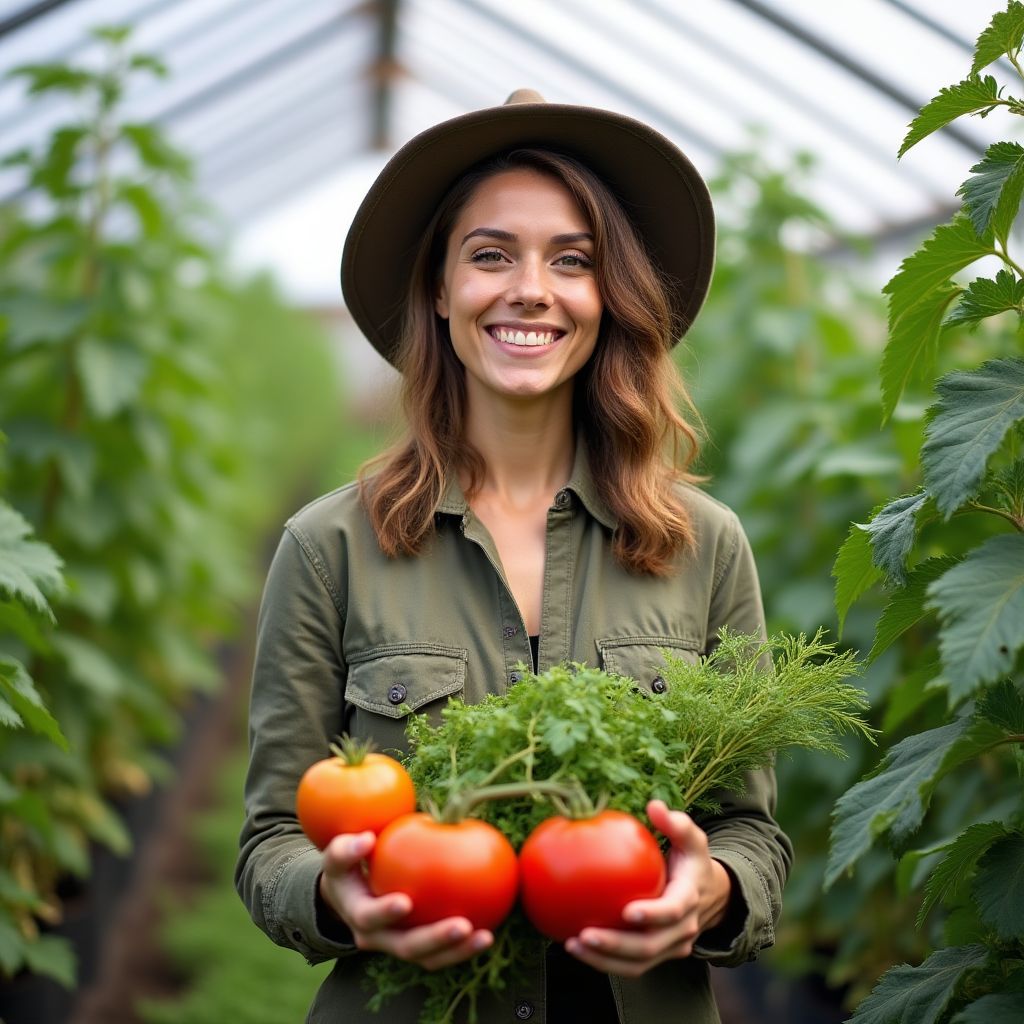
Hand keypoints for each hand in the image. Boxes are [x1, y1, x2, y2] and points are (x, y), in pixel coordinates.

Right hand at [318, 831, 492, 969]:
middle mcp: (377, 938)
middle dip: (434, 939)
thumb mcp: (339, 855)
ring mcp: (398, 946)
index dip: (385, 912)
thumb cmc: (348, 865)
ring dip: (457, 951)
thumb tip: (367, 839)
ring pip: (428, 958)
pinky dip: (465, 946)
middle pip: (406, 947)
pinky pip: (442, 952)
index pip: (369, 917)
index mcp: (357, 914)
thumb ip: (347, 848)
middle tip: (461, 925)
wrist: (350, 894)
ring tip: (484, 937)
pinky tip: (489, 932)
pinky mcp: (417, 948)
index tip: (405, 902)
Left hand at [564, 800, 731, 977]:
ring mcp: (669, 949)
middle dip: (617, 946)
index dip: (653, 915)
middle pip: (649, 946)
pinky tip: (574, 946)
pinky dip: (602, 961)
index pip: (673, 912)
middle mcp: (682, 931)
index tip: (627, 912)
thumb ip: (677, 823)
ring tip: (572, 946)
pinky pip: (629, 966)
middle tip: (584, 936)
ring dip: (603, 960)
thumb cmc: (691, 861)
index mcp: (689, 899)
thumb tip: (654, 806)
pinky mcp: (655, 957)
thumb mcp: (692, 839)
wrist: (710, 896)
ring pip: (637, 964)